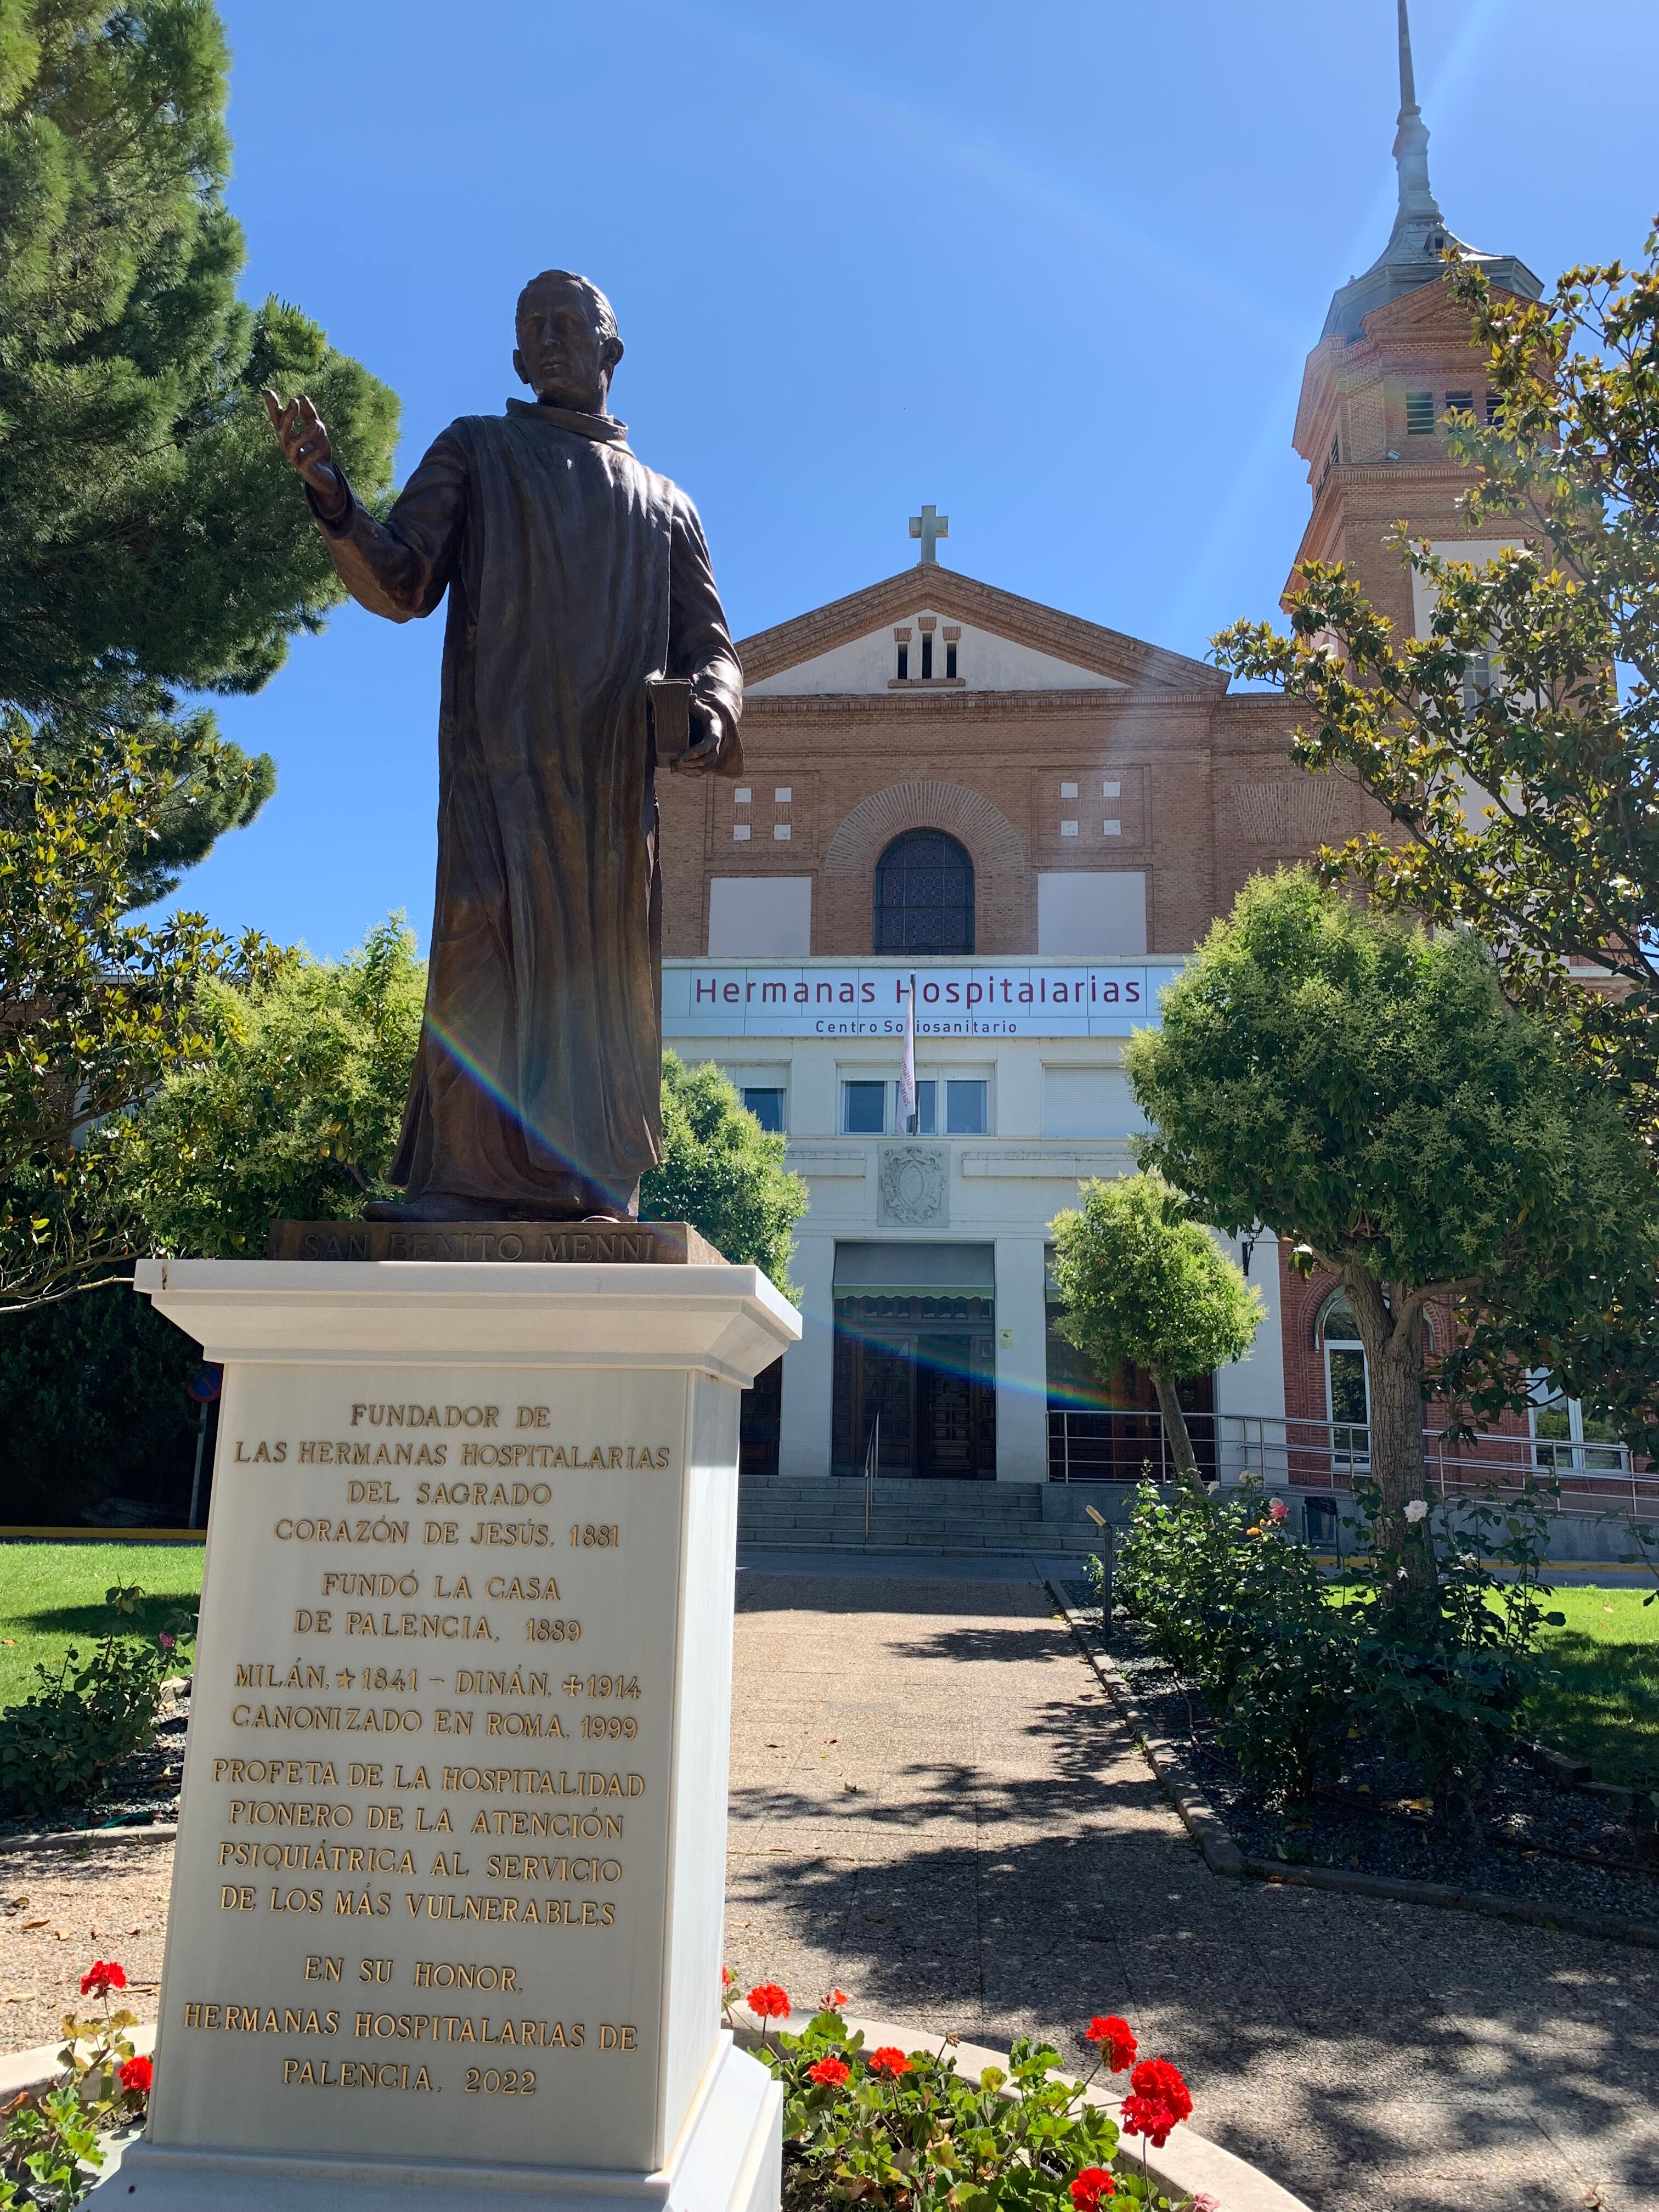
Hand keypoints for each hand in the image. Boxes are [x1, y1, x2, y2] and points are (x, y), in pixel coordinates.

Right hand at [262, 389, 345, 513]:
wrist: (328, 476)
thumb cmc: (319, 451)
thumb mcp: (317, 430)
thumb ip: (310, 415)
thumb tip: (301, 397)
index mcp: (288, 435)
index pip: (278, 419)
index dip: (271, 406)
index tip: (266, 391)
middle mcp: (287, 446)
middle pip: (282, 430)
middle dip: (288, 415)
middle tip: (294, 401)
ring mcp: (294, 459)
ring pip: (294, 444)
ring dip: (305, 433)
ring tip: (318, 424)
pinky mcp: (304, 470)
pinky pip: (307, 460)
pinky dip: (315, 453)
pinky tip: (323, 448)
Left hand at [675, 701, 724, 774]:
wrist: (713, 723)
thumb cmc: (704, 714)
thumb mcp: (700, 707)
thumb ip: (693, 702)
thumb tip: (690, 695)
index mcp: (715, 734)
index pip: (707, 746)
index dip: (694, 753)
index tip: (681, 757)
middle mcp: (716, 747)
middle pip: (705, 761)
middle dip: (690, 764)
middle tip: (675, 763)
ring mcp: (713, 757)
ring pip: (703, 769)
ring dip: (689, 771)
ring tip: (675, 767)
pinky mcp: (708, 763)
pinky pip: (701, 772)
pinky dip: (690, 774)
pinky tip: (680, 770)